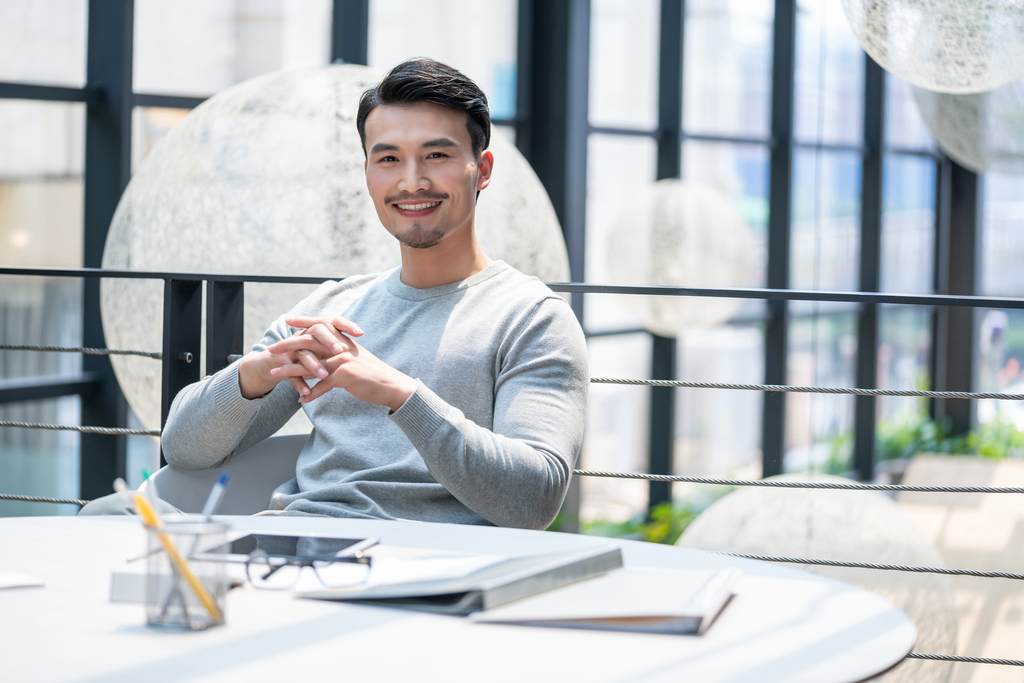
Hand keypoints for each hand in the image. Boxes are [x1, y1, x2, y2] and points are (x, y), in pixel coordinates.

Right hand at [237, 315, 363, 399]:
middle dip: (328, 341)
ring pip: (304, 355)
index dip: (346, 325)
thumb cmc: (306, 357)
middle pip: (317, 331)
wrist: (275, 363)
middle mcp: (304, 336)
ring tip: (324, 376)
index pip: (333, 321)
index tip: (361, 334)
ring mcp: (291, 349)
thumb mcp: (322, 351)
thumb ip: (338, 348)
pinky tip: (306, 393)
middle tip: (340, 350)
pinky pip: (290, 374)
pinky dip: (298, 383)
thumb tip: (362, 351)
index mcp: (317, 331)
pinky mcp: (281, 364)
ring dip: (314, 366)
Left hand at [267, 315, 416, 411]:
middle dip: (287, 345)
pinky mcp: (343, 376)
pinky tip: (301, 399)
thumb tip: (333, 351)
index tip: (288, 320)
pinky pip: (320, 386)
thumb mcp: (358, 357)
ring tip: (274, 375)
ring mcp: (341, 361)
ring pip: (309, 365)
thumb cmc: (375, 373)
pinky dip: (310, 394)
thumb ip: (344, 351)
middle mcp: (340, 348)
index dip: (304, 322)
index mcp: (343, 341)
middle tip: (271, 349)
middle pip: (308, 342)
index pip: (320, 325)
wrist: (392, 385)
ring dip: (289, 371)